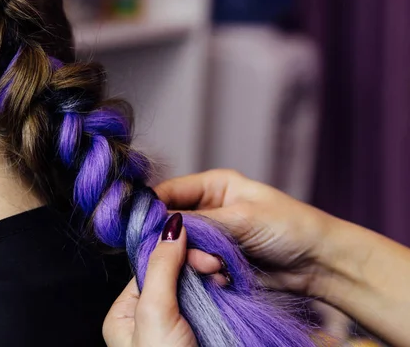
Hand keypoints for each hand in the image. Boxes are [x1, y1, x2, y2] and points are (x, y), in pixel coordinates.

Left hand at [103, 214, 225, 346]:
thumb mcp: (155, 312)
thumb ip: (162, 267)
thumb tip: (171, 226)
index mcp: (125, 313)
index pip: (150, 265)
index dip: (175, 252)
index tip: (199, 246)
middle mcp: (147, 317)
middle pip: (175, 274)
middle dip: (197, 266)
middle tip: (217, 267)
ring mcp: (174, 326)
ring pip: (195, 288)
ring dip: (213, 280)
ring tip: (225, 280)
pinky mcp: (200, 333)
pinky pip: (210, 305)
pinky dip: (222, 296)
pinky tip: (229, 290)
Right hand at [154, 170, 335, 296]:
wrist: (319, 263)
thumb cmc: (289, 227)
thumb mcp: (242, 218)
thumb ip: (201, 222)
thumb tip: (164, 225)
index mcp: (213, 186)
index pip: (169, 192)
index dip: (153, 208)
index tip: (145, 228)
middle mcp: (208, 210)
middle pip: (173, 224)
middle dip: (179, 242)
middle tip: (196, 255)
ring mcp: (213, 237)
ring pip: (184, 249)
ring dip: (195, 261)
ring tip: (217, 267)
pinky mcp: (219, 261)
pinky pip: (198, 268)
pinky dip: (205, 275)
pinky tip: (223, 277)